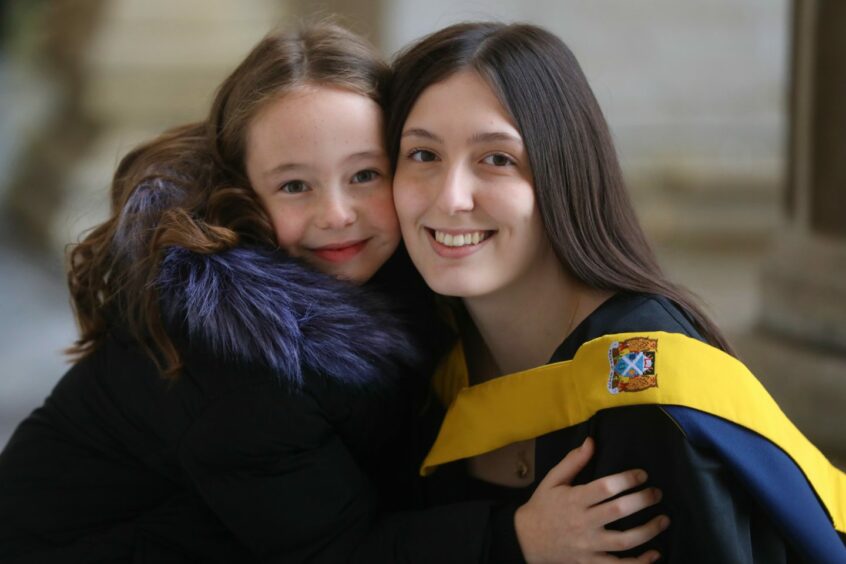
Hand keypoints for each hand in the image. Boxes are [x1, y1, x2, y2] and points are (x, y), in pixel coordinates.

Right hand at [514, 437, 668, 562]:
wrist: (525, 540)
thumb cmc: (542, 507)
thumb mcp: (552, 480)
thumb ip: (573, 461)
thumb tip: (592, 441)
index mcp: (574, 499)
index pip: (605, 487)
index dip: (627, 479)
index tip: (642, 474)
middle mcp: (582, 522)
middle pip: (618, 511)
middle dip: (643, 500)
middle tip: (657, 493)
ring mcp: (587, 545)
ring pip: (624, 540)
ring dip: (648, 530)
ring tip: (663, 519)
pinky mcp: (590, 562)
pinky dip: (639, 563)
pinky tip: (655, 554)